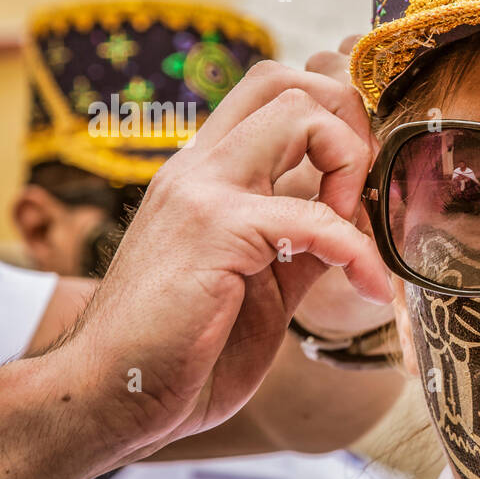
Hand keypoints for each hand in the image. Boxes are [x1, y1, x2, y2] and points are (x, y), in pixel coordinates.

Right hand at [51, 60, 391, 459]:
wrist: (110, 397)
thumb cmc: (181, 350)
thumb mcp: (261, 283)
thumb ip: (303, 244)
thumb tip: (359, 223)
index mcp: (208, 176)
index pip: (273, 96)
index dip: (334, 123)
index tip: (359, 193)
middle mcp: (201, 169)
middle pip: (286, 81)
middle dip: (349, 123)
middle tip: (363, 196)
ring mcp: (203, 193)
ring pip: (298, 114)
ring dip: (351, 166)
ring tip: (358, 238)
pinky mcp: (214, 232)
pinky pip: (314, 216)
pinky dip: (359, 253)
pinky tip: (370, 288)